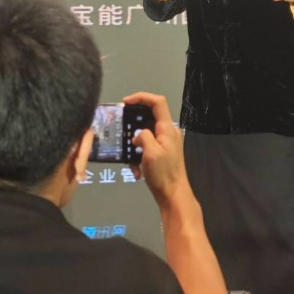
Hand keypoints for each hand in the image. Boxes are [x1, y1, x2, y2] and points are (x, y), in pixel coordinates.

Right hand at [125, 92, 188, 206]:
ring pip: (145, 135)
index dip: (142, 97)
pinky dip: (139, 157)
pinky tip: (136, 170)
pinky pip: (147, 148)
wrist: (173, 195)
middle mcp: (168, 132)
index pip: (158, 102)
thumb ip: (143, 136)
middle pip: (149, 118)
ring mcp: (166, 143)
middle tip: (121, 131)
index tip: (125, 102)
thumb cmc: (163, 174)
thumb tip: (139, 135)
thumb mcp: (150, 153)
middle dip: (133, 124)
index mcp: (167, 128)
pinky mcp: (162, 154)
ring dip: (134, 146)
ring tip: (129, 159)